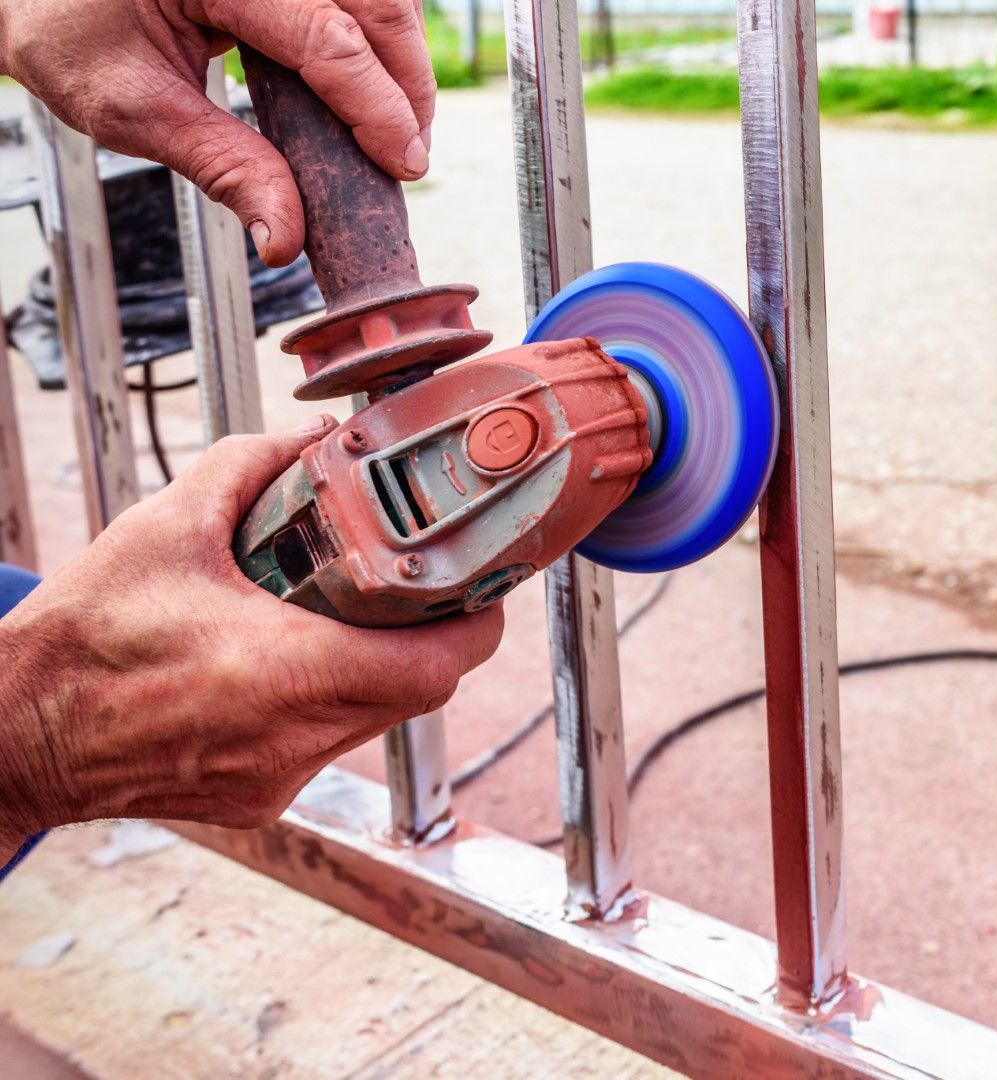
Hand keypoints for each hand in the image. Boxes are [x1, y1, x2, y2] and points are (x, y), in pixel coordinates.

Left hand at [0, 0, 434, 265]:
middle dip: (407, 82)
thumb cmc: (66, 29)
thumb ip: (223, 166)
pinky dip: (377, 34)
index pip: (326, 36)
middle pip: (373, 2)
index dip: (376, 106)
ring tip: (397, 124)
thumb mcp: (132, 108)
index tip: (403, 164)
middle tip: (408, 154)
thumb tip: (285, 235)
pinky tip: (374, 80)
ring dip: (401, 56)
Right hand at [0, 418, 501, 859]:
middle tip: (419, 586)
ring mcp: (278, 779)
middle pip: (419, 691)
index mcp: (285, 671)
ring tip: (343, 617)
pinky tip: (283, 666)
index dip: (476, 624)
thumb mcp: (163, 527)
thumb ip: (247, 467)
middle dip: (431, 636)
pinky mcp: (258, 801)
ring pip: (376, 720)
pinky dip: (326, 703)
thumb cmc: (78, 640)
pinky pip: (325, 746)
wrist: (9, 737)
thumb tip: (307, 436)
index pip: (438, 665)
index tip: (479, 585)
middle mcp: (294, 737)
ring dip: (377, 669)